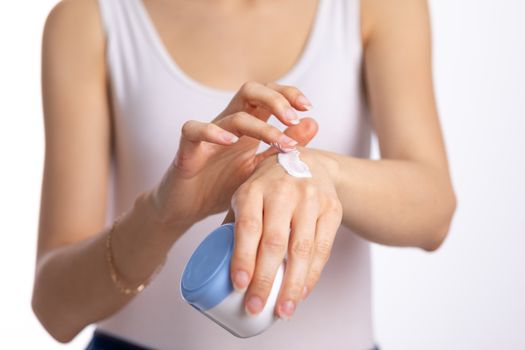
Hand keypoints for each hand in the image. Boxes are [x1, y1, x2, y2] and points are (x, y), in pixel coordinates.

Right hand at [147, 81, 317, 229]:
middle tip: (293, 117)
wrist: (187, 209)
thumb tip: (314, 122)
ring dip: (259, 125)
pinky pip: (194, 130)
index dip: (288, 93)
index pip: (268, 95)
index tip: (308, 107)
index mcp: (247, 127)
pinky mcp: (187, 150)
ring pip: (233, 115)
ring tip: (279, 141)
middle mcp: (228, 124)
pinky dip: (211, 132)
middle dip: (275, 99)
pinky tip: (231, 141)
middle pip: (251, 91)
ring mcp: (207, 136)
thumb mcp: (260, 168)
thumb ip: (283, 146)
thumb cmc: (223, 186)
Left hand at [226, 148, 342, 318]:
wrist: (312, 163)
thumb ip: (235, 224)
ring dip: (292, 286)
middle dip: (264, 280)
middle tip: (255, 307)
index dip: (243, 258)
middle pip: (274, 242)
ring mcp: (311, 199)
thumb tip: (216, 264)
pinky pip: (322, 248)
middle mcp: (283, 191)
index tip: (239, 285)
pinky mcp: (332, 209)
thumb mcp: (248, 193)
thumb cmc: (270, 186)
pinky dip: (312, 275)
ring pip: (302, 250)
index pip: (247, 226)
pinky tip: (302, 292)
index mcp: (254, 188)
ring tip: (283, 311)